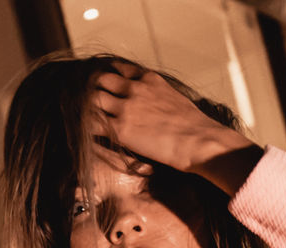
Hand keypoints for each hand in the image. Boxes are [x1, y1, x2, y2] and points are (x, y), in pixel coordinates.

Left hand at [88, 60, 246, 174]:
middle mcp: (134, 88)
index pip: (120, 69)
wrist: (199, 140)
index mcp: (148, 79)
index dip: (110, 78)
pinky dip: (86, 126)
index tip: (106, 87)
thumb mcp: (176, 99)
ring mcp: (125, 107)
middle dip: (95, 90)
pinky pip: (92, 123)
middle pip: (101, 79)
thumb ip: (159, 96)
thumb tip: (158, 108)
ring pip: (92, 98)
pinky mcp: (120, 128)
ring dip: (88, 107)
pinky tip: (86, 133)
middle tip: (93, 104)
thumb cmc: (195, 127)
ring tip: (87, 119)